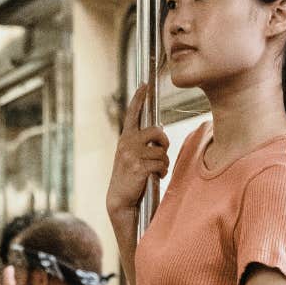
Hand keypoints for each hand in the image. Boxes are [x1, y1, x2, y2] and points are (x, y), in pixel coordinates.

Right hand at [106, 83, 169, 214]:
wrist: (121, 200)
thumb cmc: (131, 179)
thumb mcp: (132, 156)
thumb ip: (142, 143)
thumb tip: (160, 131)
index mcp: (125, 138)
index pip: (132, 114)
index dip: (139, 98)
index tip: (145, 84)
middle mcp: (127, 143)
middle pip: (157, 131)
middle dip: (164, 142)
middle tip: (161, 152)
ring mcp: (132, 154)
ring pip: (162, 151)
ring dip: (164, 162)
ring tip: (156, 170)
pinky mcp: (139, 167)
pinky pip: (161, 164)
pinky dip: (163, 171)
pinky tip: (156, 177)